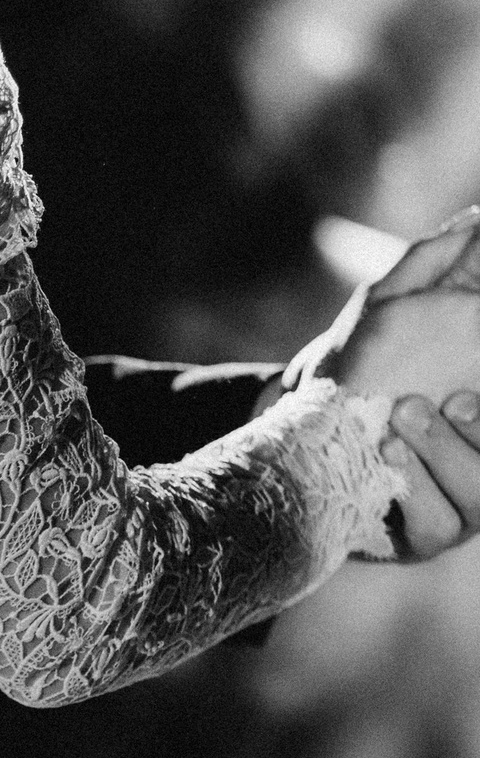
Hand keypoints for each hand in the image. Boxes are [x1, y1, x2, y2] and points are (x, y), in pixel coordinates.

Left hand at [297, 210, 479, 558]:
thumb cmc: (355, 373)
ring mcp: (458, 511)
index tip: (469, 391)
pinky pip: (431, 526)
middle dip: (472, 435)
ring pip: (477, 501)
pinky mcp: (420, 540)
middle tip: (441, 401)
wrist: (294, 437)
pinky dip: (413, 494)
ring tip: (395, 427)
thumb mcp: (387, 316)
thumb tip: (472, 217)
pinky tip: (384, 464)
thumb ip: (430, 272)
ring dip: (441, 461)